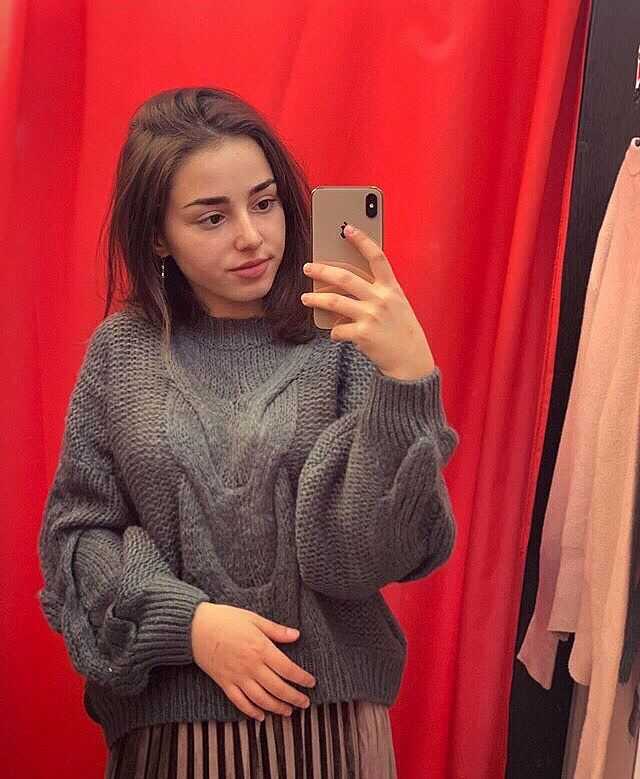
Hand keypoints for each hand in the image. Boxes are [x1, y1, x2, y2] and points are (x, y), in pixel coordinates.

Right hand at [190, 603, 315, 720]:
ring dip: (277, 707)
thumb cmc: (226, 619)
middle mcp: (251, 666)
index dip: (301, 678)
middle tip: (305, 703)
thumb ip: (276, 630)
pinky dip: (251, 711)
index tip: (311, 683)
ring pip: (261, 699)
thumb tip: (297, 635)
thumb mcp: (254, 619)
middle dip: (294, 698)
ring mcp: (237, 677)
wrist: (195, 628)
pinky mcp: (225, 683)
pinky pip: (240, 702)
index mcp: (261, 649)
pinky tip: (261, 716)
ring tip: (288, 712)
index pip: (287, 669)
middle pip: (278, 688)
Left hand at [300, 224, 435, 379]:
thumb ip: (379, 293)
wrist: (411, 361)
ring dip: (316, 299)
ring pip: (334, 302)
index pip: (377, 257)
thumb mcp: (398, 306)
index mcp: (392, 288)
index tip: (347, 228)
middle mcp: (382, 299)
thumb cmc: (402, 332)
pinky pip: (338, 329)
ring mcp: (372, 316)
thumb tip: (348, 286)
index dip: (362, 240)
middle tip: (308, 268)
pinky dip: (334, 332)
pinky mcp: (363, 334)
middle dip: (322, 270)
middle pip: (345, 278)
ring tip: (306, 298)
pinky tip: (334, 334)